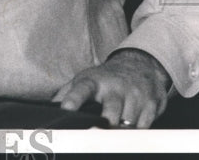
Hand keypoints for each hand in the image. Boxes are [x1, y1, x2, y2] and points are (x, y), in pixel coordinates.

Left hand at [52, 49, 172, 128]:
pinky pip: (144, 126)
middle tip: (97, 132)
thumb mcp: (85, 80)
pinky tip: (132, 127)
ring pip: (128, 123)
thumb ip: (66, 93)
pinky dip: (137, 131)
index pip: (81, 88)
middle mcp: (114, 87)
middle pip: (110, 113)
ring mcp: (134, 95)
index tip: (67, 108)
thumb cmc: (106, 78)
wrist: (140, 66)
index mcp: (93, 82)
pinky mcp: (151, 104)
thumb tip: (48, 108)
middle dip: (105, 125)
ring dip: (121, 131)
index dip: (74, 99)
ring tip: (115, 130)